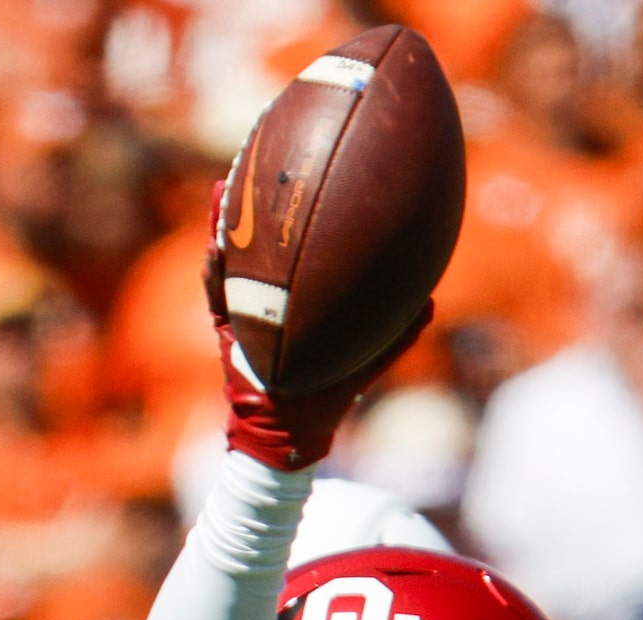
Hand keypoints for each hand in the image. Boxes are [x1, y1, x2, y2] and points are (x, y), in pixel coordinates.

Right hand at [205, 190, 429, 470]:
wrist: (291, 433)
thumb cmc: (330, 396)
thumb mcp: (367, 359)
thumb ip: (398, 332)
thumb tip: (429, 301)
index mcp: (304, 299)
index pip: (304, 250)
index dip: (307, 217)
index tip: (319, 179)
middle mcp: (273, 297)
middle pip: (266, 241)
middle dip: (263, 202)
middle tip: (263, 163)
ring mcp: (244, 309)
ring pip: (233, 258)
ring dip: (226, 224)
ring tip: (224, 189)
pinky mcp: (225, 327)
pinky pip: (216, 294)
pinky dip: (213, 270)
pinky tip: (213, 246)